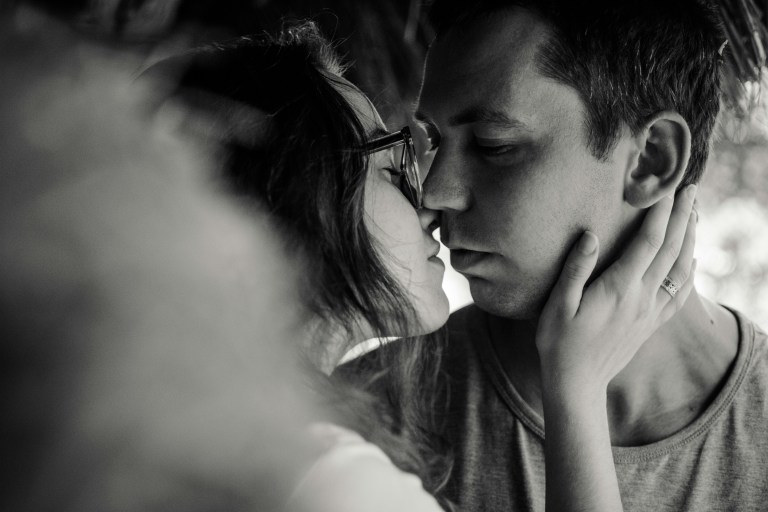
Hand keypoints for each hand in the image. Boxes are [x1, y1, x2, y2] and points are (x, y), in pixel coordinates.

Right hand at [536, 185, 697, 394]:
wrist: (577, 383)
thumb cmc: (559, 342)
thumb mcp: (558, 304)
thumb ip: (575, 269)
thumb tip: (591, 236)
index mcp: (619, 289)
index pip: (648, 242)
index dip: (660, 213)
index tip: (668, 188)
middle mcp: (642, 298)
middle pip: (671, 250)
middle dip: (683, 217)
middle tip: (692, 189)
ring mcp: (650, 312)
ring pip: (681, 269)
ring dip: (691, 238)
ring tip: (695, 214)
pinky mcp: (651, 324)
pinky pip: (680, 293)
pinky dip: (690, 271)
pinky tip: (693, 259)